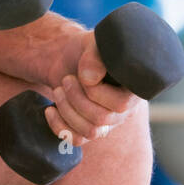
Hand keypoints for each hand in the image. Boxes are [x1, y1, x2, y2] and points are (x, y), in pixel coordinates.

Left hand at [43, 30, 142, 147]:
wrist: (74, 58)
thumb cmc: (90, 50)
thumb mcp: (95, 44)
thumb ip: (95, 56)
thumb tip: (90, 78)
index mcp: (133, 90)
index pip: (121, 105)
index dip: (96, 92)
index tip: (83, 74)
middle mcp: (124, 110)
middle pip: (102, 119)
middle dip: (77, 99)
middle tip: (66, 80)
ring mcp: (108, 123)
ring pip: (90, 132)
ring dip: (67, 110)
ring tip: (57, 90)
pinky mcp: (89, 130)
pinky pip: (76, 140)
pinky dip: (59, 126)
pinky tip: (50, 109)